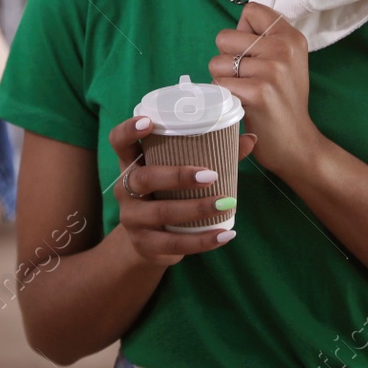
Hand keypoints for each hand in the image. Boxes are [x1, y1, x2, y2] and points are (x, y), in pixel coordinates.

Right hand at [106, 114, 255, 267]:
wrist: (150, 242)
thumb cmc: (168, 194)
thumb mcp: (179, 172)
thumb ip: (212, 154)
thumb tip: (249, 138)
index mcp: (132, 163)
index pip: (119, 141)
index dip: (129, 130)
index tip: (149, 122)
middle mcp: (125, 189)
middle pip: (143, 178)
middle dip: (177, 175)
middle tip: (211, 175)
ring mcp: (132, 218)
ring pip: (160, 212)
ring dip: (196, 208)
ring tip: (226, 203)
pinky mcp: (145, 244)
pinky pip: (174, 243)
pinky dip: (202, 240)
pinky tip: (224, 234)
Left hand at [208, 2, 323, 182]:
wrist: (298, 144)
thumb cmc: (283, 101)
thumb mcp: (286, 62)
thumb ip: (264, 40)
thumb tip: (235, 28)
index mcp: (291, 37)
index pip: (251, 11)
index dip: (242, 32)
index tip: (253, 54)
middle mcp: (284, 49)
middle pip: (225, 37)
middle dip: (227, 59)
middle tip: (248, 79)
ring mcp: (271, 71)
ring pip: (217, 62)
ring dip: (223, 80)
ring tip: (245, 93)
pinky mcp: (257, 93)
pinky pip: (218, 84)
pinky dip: (223, 97)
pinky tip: (242, 106)